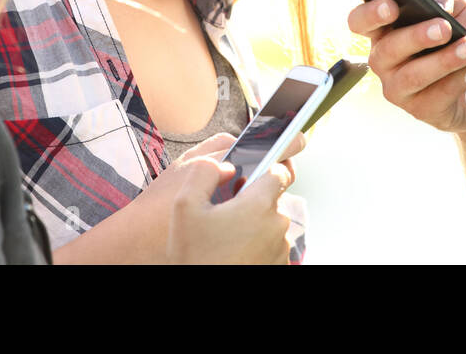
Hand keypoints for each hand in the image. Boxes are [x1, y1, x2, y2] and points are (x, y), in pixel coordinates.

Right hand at [167, 157, 292, 263]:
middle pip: (272, 200)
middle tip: (225, 215)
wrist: (203, 299)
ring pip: (271, 225)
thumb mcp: (185, 205)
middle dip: (252, 203)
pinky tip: (234, 255)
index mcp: (259, 204)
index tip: (246, 181)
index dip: (262, 170)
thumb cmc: (195, 257)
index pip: (278, 171)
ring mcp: (280, 249)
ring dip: (255, 227)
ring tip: (226, 240)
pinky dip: (257, 248)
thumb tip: (225, 166)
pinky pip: (271, 248)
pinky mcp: (278, 267)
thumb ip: (204, 172)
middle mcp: (277, 225)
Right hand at [348, 0, 465, 134]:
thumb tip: (435, 3)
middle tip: (444, 27)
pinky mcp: (420, 109)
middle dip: (416, 37)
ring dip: (446, 59)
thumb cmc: (465, 34)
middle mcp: (383, 59)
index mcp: (385, 29)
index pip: (360, 21)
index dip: (370, 14)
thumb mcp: (459, 7)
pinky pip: (442, 93)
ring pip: (413, 75)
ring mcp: (398, 87)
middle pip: (387, 49)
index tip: (392, 6)